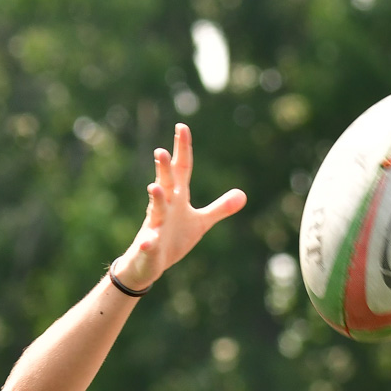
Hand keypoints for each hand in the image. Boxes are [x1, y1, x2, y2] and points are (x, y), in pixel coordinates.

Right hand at [110, 123, 245, 290]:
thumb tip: (244, 194)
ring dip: (156, 199)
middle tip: (161, 150)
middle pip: (166, 184)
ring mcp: (155, 226)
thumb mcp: (200, 222)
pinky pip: (148, 244)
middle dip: (163, 169)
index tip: (182, 126)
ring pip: (155, 210)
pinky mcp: (149, 247)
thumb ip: (220, 207)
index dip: (182, 149)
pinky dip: (147, 243)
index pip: (181, 169)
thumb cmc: (173, 238)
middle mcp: (165, 207)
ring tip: (153, 187)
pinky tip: (146, 242)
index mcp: (178, 198)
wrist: (150, 263)